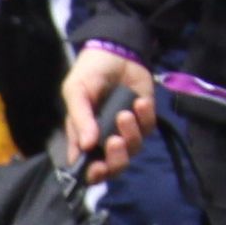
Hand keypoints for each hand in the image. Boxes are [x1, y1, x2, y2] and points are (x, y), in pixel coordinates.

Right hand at [60, 42, 156, 179]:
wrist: (116, 50)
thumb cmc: (90, 72)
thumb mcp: (76, 91)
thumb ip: (80, 118)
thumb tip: (86, 145)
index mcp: (83, 136)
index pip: (88, 166)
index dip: (93, 174)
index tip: (98, 168)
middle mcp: (105, 139)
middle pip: (114, 166)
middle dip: (116, 159)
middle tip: (115, 141)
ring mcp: (126, 130)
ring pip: (133, 149)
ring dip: (130, 134)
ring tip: (124, 113)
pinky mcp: (145, 119)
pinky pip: (148, 129)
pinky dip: (145, 118)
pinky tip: (139, 102)